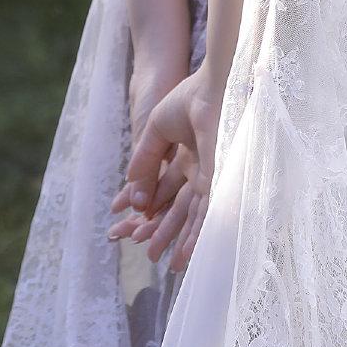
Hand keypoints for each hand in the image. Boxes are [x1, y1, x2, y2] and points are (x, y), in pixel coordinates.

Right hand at [109, 63, 224, 273]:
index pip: (162, 188)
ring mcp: (211, 177)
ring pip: (191, 216)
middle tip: (143, 251)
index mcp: (185, 155)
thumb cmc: (187, 99)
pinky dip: (196, 236)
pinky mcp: (220, 183)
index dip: (144, 206)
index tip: (126, 223)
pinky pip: (208, 216)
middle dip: (159, 229)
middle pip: (175, 207)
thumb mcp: (156, 130)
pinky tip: (185, 253)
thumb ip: (144, 161)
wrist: (214, 85)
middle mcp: (199, 169)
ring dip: (176, 238)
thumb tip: (132, 196)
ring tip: (161, 261)